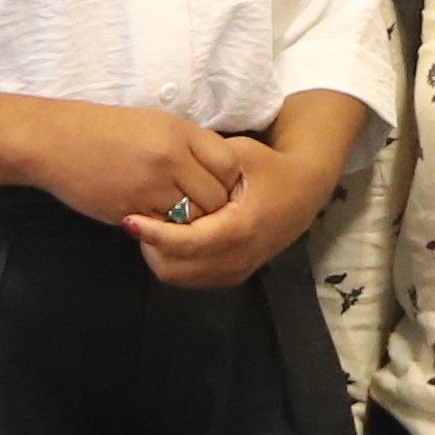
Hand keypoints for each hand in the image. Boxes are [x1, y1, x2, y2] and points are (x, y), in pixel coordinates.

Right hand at [26, 101, 269, 244]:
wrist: (56, 141)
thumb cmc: (104, 130)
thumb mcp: (153, 123)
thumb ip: (187, 144)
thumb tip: (214, 169)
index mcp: (179, 132)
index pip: (228, 164)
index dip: (228, 180)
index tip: (218, 186)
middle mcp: (171, 158)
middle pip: (216, 197)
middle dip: (214, 208)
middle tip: (202, 210)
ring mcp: (151, 187)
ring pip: (194, 218)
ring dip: (192, 224)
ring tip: (181, 219)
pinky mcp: (133, 211)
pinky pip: (166, 230)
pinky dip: (168, 232)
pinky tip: (159, 224)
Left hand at [130, 126, 339, 290]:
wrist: (306, 190)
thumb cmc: (270, 168)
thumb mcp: (240, 155)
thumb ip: (205, 166)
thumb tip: (166, 178)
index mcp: (240, 229)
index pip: (186, 243)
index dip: (153, 233)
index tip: (128, 219)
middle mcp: (239, 258)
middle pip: (176, 269)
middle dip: (151, 247)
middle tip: (139, 219)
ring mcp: (236, 271)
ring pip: (179, 278)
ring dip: (159, 256)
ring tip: (152, 226)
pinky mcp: (233, 275)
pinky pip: (191, 279)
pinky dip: (173, 262)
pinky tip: (170, 236)